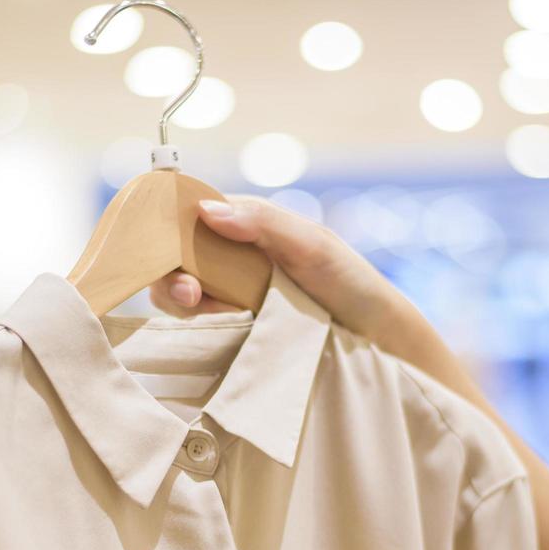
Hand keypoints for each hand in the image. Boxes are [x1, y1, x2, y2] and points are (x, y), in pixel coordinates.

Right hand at [149, 196, 409, 345]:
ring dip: (190, 307)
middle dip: (173, 278)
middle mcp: (232, 258)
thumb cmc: (351, 282)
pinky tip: (228, 332)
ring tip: (226, 316)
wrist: (379, 339)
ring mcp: (232, 296)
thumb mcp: (312, 245)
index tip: (173, 257)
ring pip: (183, 297)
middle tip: (191, 296)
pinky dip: (204, 330)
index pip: (187, 219)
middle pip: (176, 262)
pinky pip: (201, 329)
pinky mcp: (235, 331)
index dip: (168, 233)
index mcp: (246, 226)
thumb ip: (263, 223)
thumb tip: (206, 210)